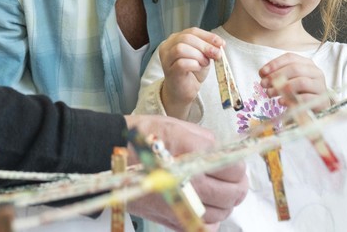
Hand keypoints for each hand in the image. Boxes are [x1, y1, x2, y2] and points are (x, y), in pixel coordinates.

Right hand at [123, 115, 247, 230]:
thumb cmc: (142, 137)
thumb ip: (206, 140)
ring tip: (220, 192)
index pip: (234, 169)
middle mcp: (188, 183)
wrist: (108, 153)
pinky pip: (201, 228)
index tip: (234, 162)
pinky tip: (205, 208)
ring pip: (221, 213)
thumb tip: (223, 152)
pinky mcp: (169, 218)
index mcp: (192, 155)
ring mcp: (178, 204)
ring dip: (226, 203)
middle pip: (232, 193)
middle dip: (238, 185)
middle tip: (233, 178)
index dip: (238, 165)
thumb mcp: (178, 126)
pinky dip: (209, 221)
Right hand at [158, 28, 224, 118]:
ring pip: (181, 48)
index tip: (221, 43)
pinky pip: (181, 63)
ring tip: (205, 63)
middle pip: (186, 38)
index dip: (208, 36)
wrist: (183, 91)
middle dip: (205, 45)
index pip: (192, 31)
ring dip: (198, 55)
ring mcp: (166, 59)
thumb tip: (220, 44)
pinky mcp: (169, 71)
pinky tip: (198, 68)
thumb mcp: (202, 56)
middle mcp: (167, 46)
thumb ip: (207, 48)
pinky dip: (194, 64)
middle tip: (217, 54)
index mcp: (175, 39)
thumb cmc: (192, 72)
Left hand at [259, 53, 329, 109]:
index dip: (274, 63)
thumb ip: (276, 75)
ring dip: (282, 88)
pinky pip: (306, 98)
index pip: (290, 57)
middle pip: (295, 69)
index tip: (262, 72)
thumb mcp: (288, 80)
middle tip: (263, 84)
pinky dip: (291, 100)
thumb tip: (263, 74)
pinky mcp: (321, 101)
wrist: (316, 107)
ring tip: (270, 93)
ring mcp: (320, 86)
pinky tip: (281, 102)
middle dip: (276, 76)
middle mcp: (315, 72)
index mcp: (307, 63)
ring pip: (301, 82)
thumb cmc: (299, 91)